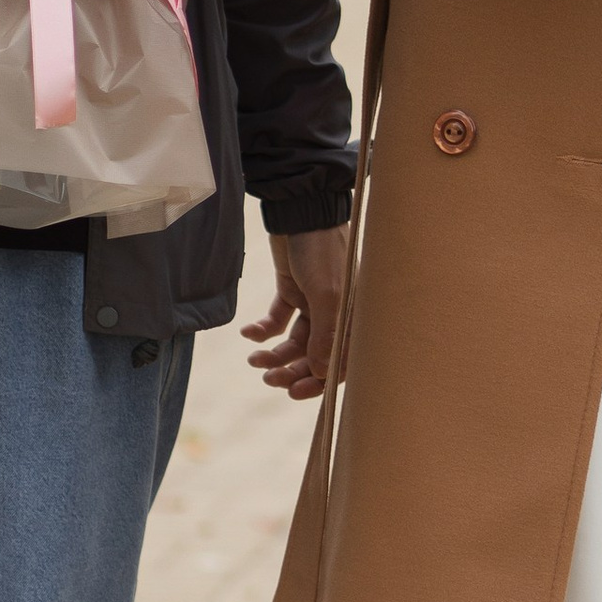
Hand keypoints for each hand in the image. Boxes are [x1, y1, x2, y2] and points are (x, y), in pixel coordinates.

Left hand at [244, 225, 349, 401]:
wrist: (299, 209)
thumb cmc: (321, 249)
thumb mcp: (325, 294)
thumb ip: (325, 335)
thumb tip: (322, 373)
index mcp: (353, 316)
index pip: (341, 360)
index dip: (320, 380)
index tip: (294, 392)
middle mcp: (336, 313)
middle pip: (315, 355)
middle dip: (292, 370)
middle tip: (268, 378)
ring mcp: (313, 302)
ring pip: (294, 342)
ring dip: (274, 354)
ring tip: (253, 359)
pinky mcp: (292, 290)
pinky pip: (278, 320)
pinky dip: (263, 330)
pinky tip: (249, 332)